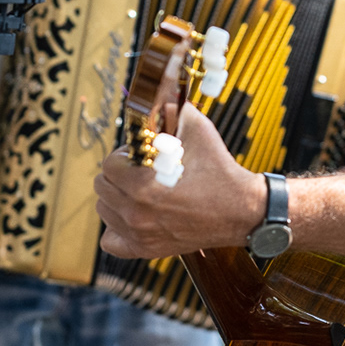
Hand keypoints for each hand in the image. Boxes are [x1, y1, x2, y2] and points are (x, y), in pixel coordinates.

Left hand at [95, 103, 264, 259]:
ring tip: (142, 191)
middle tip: (142, 171)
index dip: (124, 155)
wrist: (242, 210)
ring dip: (118, 197)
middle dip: (120, 174)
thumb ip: (171, 110)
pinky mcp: (147, 250)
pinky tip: (136, 215)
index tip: (141, 155)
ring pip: (104, 211)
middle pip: (102, 186)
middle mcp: (136, 214)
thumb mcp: (197, 130)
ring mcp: (140, 235)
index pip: (109, 164)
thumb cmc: (220, 171)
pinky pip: (110, 241)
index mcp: (143, 186)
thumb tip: (155, 94)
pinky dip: (117, 227)